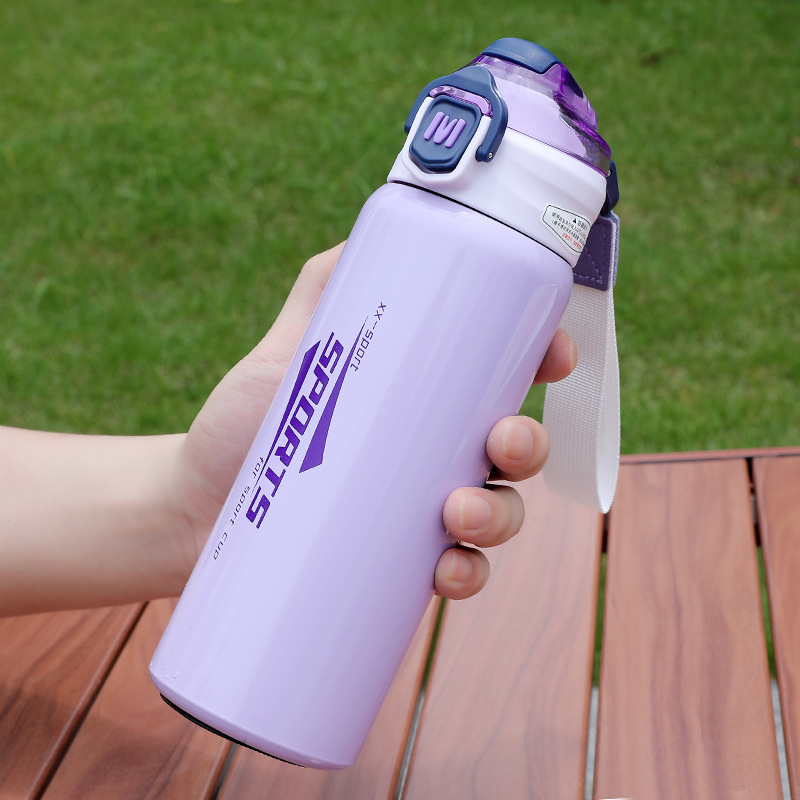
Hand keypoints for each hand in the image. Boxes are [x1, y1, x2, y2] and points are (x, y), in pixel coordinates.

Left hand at [174, 244, 575, 599]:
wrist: (191, 504)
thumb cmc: (242, 422)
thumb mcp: (287, 346)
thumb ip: (323, 285)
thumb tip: (367, 236)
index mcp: (427, 400)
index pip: (504, 378)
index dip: (545, 362)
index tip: (554, 354)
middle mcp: (437, 454)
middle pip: (514, 449)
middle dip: (528, 444)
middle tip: (500, 440)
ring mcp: (422, 511)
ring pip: (498, 512)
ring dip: (501, 514)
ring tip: (457, 512)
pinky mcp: (401, 562)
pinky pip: (459, 570)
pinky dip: (468, 573)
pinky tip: (446, 571)